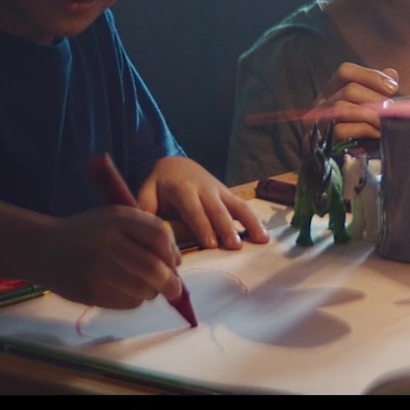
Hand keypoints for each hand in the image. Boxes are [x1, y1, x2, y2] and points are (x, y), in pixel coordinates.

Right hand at [37, 205, 183, 309]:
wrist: (42, 248)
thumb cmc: (86, 233)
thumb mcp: (113, 219)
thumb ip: (144, 233)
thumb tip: (176, 263)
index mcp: (116, 218)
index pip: (158, 235)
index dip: (172, 253)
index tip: (173, 263)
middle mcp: (106, 242)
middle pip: (154, 268)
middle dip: (170, 283)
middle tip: (175, 290)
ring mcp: (96, 268)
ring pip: (143, 289)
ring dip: (151, 293)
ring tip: (145, 288)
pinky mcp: (89, 291)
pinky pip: (126, 303)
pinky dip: (134, 300)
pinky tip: (124, 292)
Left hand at [139, 156, 270, 250]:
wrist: (177, 164)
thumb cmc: (160, 184)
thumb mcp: (147, 191)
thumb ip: (145, 208)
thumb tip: (145, 230)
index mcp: (182, 188)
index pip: (193, 209)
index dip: (202, 226)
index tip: (210, 243)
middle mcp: (204, 189)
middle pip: (217, 209)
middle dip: (226, 228)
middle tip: (234, 246)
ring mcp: (219, 191)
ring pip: (236, 206)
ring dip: (248, 223)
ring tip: (260, 240)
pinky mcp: (228, 195)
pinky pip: (243, 206)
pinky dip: (255, 220)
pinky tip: (264, 236)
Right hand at [303, 62, 398, 141]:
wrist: (343, 163)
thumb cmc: (357, 131)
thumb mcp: (367, 107)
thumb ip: (378, 89)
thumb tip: (391, 73)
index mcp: (333, 90)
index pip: (346, 71)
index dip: (371, 76)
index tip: (394, 87)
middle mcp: (323, 102)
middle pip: (349, 90)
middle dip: (376, 99)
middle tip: (392, 109)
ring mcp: (320, 121)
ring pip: (343, 108)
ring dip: (371, 115)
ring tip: (387, 121)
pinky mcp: (323, 139)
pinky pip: (341, 130)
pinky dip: (364, 130)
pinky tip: (378, 133)